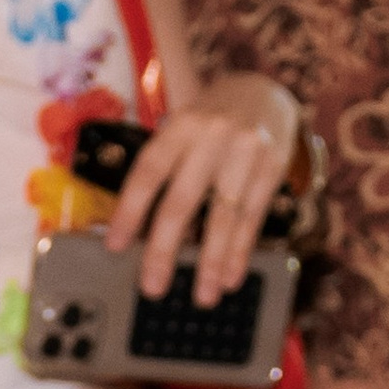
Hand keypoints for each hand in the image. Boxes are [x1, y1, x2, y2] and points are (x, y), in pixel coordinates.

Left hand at [105, 73, 298, 302]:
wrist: (265, 91)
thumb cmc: (212, 122)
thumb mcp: (184, 130)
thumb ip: (166, 169)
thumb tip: (141, 231)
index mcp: (181, 125)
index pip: (148, 171)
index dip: (130, 210)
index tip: (115, 246)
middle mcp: (212, 135)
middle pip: (182, 200)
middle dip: (164, 249)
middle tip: (152, 287)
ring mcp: (245, 150)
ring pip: (222, 216)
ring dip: (211, 262)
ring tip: (202, 296)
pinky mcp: (273, 166)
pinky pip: (253, 217)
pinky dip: (240, 251)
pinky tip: (230, 277)